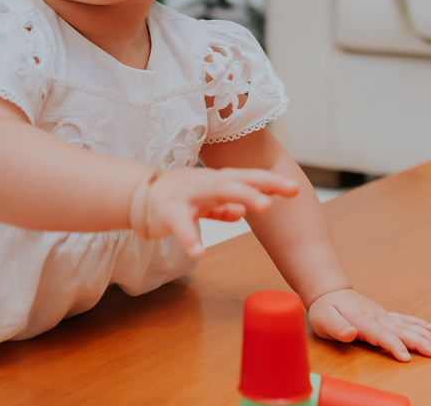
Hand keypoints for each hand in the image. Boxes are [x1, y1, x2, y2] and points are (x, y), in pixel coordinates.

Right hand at [133, 167, 298, 257]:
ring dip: (242, 195)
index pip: (248, 178)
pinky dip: (190, 237)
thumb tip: (242, 210)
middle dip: (266, 183)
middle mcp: (205, 182)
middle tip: (292, 189)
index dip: (272, 182)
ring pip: (217, 191)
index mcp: (215, 181)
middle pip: (239, 179)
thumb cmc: (174, 198)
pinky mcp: (168, 211)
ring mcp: (187, 194)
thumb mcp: (203, 201)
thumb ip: (222, 206)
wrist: (135, 196)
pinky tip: (200, 252)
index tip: (295, 188)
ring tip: (264, 205)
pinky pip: (181, 225)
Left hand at [307, 289, 430, 361]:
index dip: (394, 345)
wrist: (330, 292)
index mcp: (362, 319)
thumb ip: (337, 328)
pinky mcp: (384, 315)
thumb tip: (351, 334)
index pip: (381, 334)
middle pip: (400, 330)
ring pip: (405, 325)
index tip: (407, 357)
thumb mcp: (323, 319)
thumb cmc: (325, 309)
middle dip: (419, 341)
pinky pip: (403, 319)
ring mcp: (382, 315)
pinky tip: (430, 328)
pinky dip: (417, 323)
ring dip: (423, 334)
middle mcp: (376, 316)